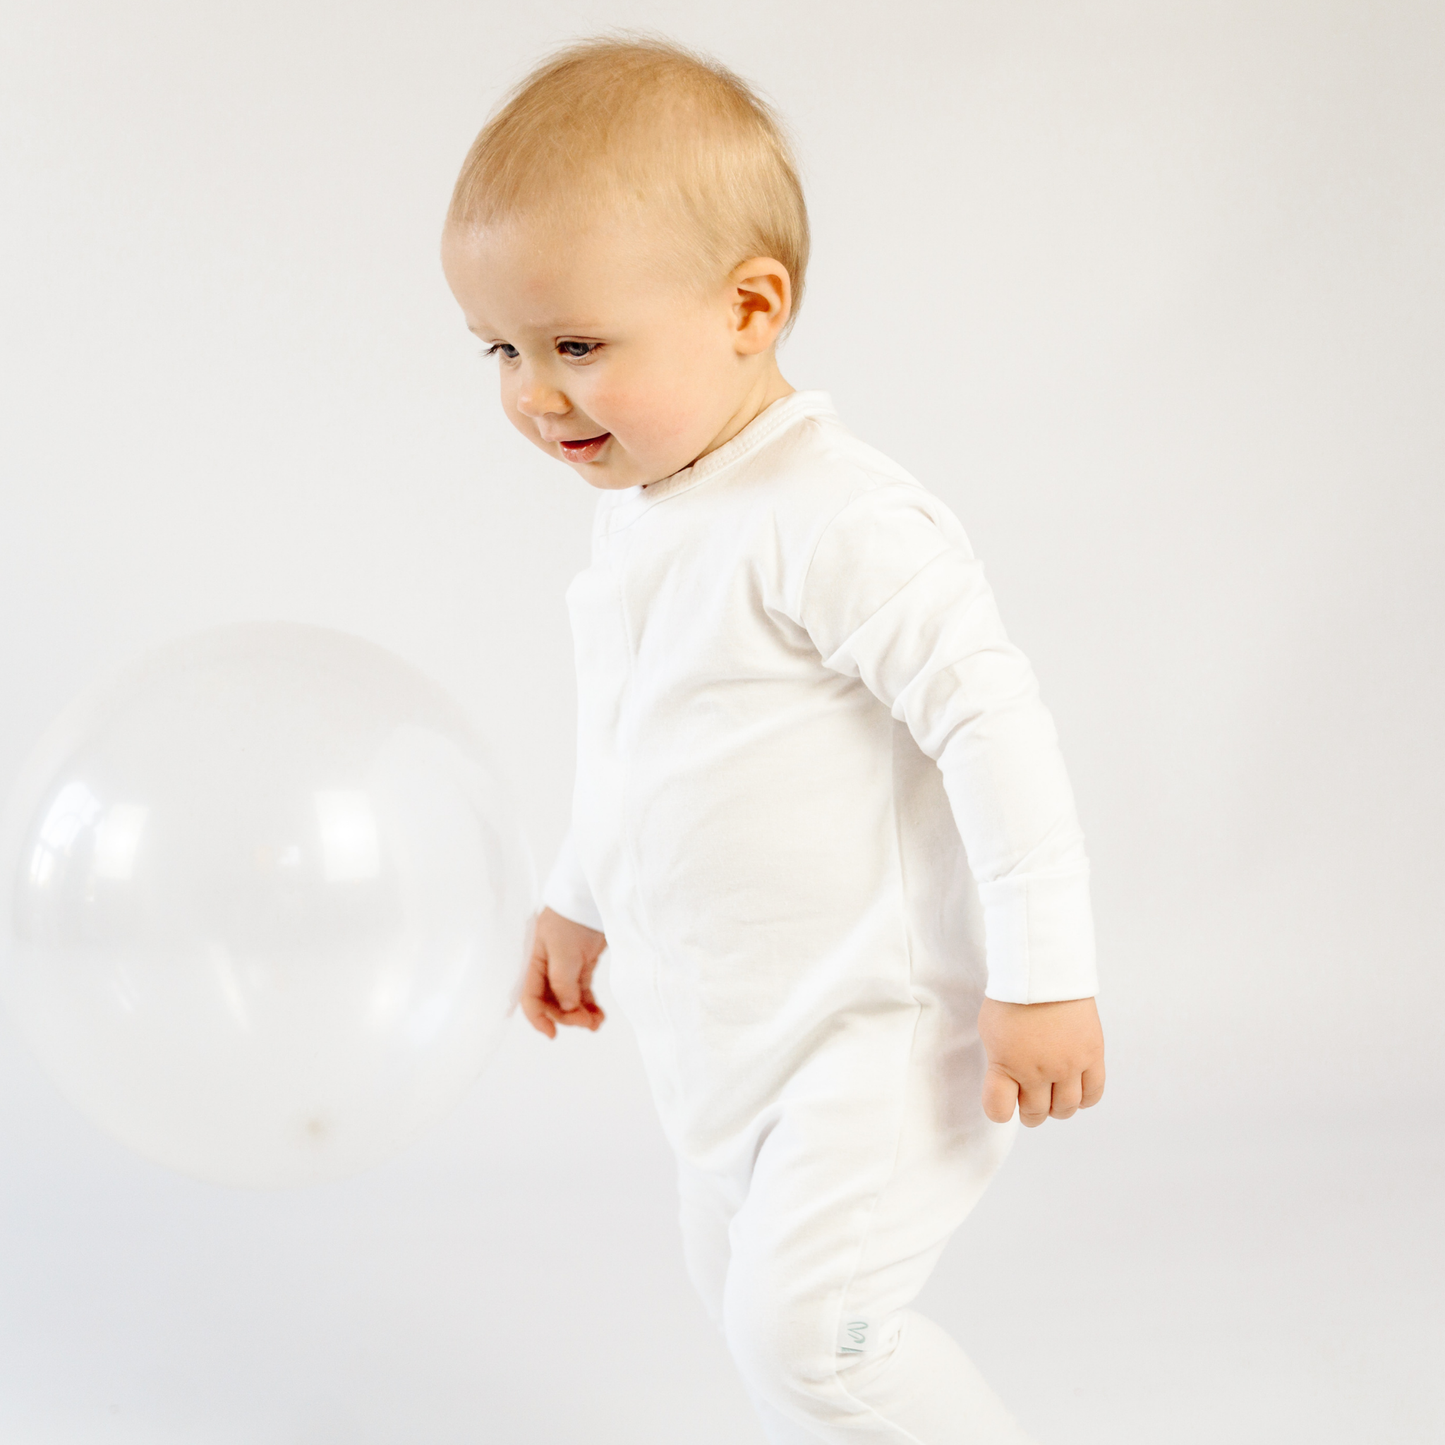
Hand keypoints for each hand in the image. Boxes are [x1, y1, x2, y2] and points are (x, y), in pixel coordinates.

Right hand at [519, 906, 607, 1037]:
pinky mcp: (583, 965)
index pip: (530, 998)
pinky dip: (590, 1005)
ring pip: (569, 1001)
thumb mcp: (562, 950)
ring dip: (580, 1015)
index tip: (552, 1034)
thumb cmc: (571, 918)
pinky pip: (583, 993)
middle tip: (587, 1022)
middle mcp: (547, 969)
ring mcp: (566, 968)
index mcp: (534, 964)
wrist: (592, 898)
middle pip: (552, 1003)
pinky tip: (599, 1015)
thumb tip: (568, 1007)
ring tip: (596, 1022)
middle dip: (567, 1016)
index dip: (538, 1018)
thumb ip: (562, 981)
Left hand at [977, 996, 1104, 1126]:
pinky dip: (1084, 1100)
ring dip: (1057, 1109)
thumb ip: (999, 1061)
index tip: (1003, 1105)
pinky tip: (1076, 1092)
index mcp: (1005, 1064)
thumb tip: (1009, 1082)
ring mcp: (1067, 1065)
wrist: (1045, 971)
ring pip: (1066, 1108)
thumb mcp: (990, 1030)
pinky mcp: (1092, 1056)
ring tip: (1053, 1098)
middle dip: (1031, 1113)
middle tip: (1030, 1104)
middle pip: (1036, 1113)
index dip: (1000, 1111)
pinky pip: (1093, 1094)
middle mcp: (1036, 1071)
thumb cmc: (1012, 997)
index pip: (998, 1109)